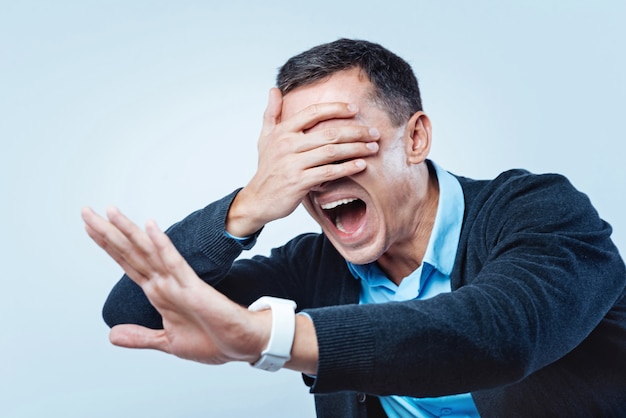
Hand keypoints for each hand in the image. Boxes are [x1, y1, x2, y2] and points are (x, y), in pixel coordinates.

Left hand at [82, 206, 269, 364]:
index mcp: (158, 293)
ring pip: (148, 251)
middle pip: (130, 252)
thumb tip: (112, 334)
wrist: (240, 345)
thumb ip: (140, 336)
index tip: (89, 228)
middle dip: (106, 232)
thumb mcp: (167, 341)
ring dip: (129, 231)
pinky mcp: (193, 287)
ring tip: (110, 211)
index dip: (107, 245)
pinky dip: (162, 245)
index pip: (127, 263)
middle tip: (85, 211)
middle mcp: (164, 282)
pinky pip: (174, 263)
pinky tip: (150, 228)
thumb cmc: (212, 341)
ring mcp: (177, 282)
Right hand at [225, 88, 379, 236]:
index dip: (336, 108)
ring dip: (356, 149)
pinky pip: (328, 172)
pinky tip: (361, 165)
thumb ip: (271, 113)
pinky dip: (347, 168)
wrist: (258, 200)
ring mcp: (293, 164)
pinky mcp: (299, 182)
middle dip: (355, 131)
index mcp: (282, 131)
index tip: (355, 109)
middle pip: (328, 132)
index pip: (313, 112)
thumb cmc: (266, 168)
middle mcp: (287, 145)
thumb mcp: (264, 138)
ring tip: (373, 148)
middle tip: (374, 132)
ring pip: (331, 152)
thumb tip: (274, 89)